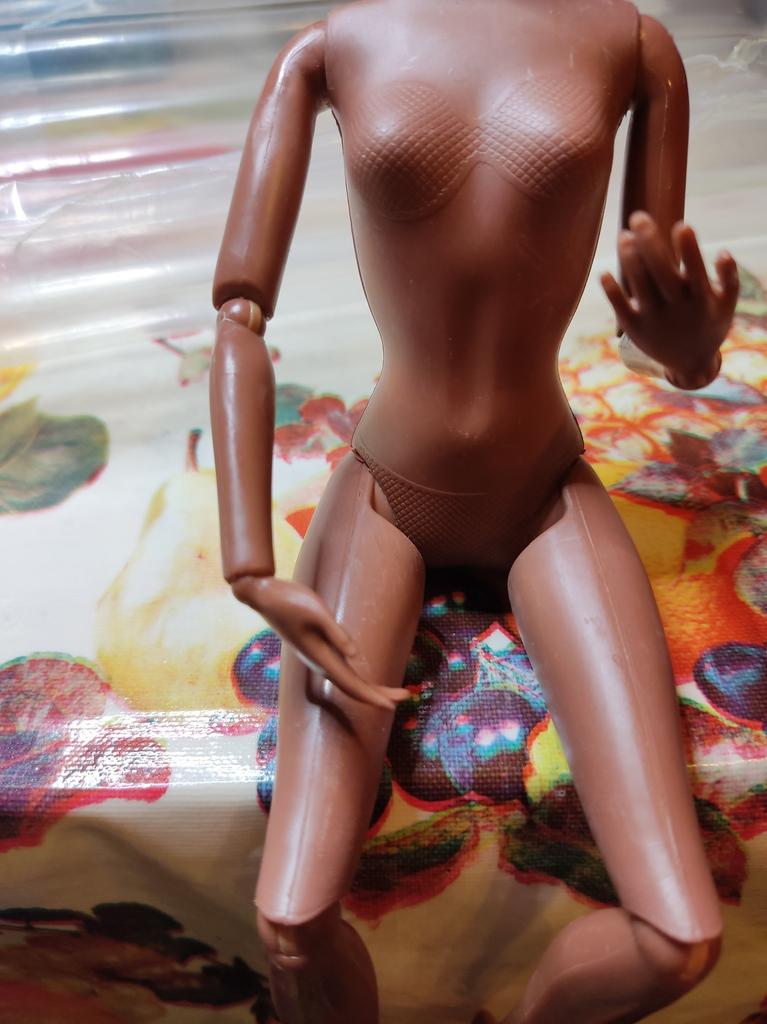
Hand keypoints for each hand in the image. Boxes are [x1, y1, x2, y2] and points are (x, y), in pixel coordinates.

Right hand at [231, 575, 408, 709]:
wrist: (263, 596)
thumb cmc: (289, 600)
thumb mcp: (316, 612)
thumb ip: (336, 633)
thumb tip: (356, 655)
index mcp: (321, 657)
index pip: (351, 684)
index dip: (372, 697)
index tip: (392, 705)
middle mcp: (320, 661)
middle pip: (353, 687)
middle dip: (380, 694)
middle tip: (407, 696)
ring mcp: (319, 656)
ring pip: (349, 680)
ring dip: (371, 688)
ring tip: (395, 692)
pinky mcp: (318, 648)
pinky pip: (343, 670)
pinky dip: (359, 677)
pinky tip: (367, 678)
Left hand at [601, 212, 738, 389]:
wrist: (690, 364)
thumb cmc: (709, 324)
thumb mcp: (727, 305)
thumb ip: (730, 278)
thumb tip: (724, 251)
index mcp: (701, 299)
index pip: (695, 270)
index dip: (689, 249)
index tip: (681, 225)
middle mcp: (677, 308)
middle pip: (661, 271)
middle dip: (650, 242)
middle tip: (639, 216)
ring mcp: (654, 318)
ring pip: (640, 285)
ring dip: (630, 259)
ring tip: (624, 236)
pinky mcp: (635, 328)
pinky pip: (621, 307)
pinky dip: (612, 291)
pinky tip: (604, 273)